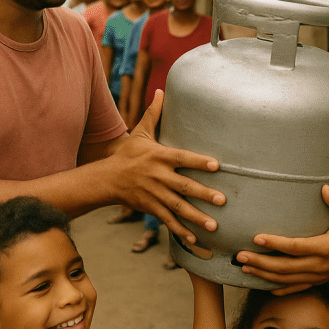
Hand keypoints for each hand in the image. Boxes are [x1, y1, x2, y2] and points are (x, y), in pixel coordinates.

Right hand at [108, 90, 224, 240]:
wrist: (107, 179)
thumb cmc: (129, 154)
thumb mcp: (141, 133)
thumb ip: (154, 113)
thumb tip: (161, 90)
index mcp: (159, 156)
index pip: (183, 158)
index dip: (200, 161)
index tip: (217, 165)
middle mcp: (157, 176)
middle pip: (183, 186)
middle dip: (203, 194)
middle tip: (222, 200)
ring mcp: (153, 194)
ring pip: (177, 207)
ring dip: (195, 217)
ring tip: (213, 224)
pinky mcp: (150, 208)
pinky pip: (167, 220)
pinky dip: (180, 230)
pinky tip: (195, 238)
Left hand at [236, 185, 328, 293]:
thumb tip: (324, 188)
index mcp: (325, 247)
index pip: (295, 247)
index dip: (276, 243)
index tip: (257, 238)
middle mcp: (319, 265)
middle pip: (285, 267)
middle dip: (261, 262)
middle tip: (240, 256)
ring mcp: (317, 275)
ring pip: (286, 279)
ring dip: (264, 275)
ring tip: (245, 268)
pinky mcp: (317, 280)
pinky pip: (295, 287)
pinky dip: (279, 288)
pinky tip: (264, 285)